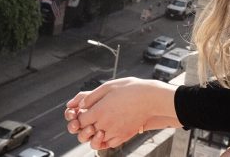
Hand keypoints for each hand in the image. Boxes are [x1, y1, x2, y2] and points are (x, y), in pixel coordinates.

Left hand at [64, 77, 180, 148]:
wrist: (150, 98)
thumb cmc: (130, 89)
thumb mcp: (108, 86)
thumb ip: (91, 96)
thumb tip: (80, 105)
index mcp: (100, 110)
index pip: (80, 120)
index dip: (79, 116)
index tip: (84, 111)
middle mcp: (105, 124)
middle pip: (86, 132)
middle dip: (86, 126)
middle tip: (91, 118)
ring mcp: (115, 132)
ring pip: (97, 140)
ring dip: (95, 133)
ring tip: (100, 124)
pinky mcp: (124, 137)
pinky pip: (109, 143)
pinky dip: (106, 139)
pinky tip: (110, 128)